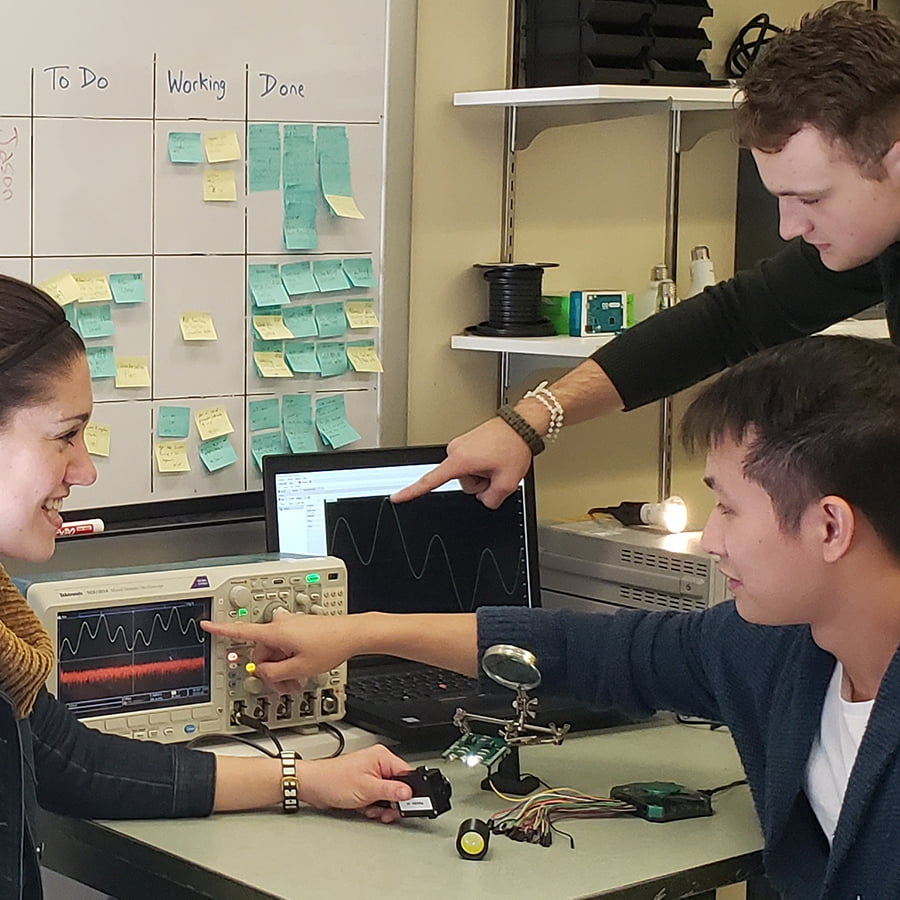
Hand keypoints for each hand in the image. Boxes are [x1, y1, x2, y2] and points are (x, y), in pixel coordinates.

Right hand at [201, 612, 356, 692]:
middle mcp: (279, 625)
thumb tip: (260, 671)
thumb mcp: (298, 668)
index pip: (241, 631)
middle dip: (270, 672)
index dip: (220, 629)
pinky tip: (299, 672)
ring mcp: (289, 625)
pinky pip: (284, 646)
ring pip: (274, 652)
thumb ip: (273, 673)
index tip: (205, 623)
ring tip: (295, 683)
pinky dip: (289, 661)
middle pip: (261, 652)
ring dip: (281, 669)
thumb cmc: (330, 645)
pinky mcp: (297, 628)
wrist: (352, 634)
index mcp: (275, 632)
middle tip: (284, 687)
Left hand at [298, 745, 412, 822]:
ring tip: (372, 809)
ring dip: (383, 806)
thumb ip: (391, 791)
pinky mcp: (365, 785)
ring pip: (389, 794)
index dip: (410, 791)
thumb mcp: (367, 789)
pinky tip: (366, 808)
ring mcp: (371, 774)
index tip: (410, 805)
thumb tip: (409, 793)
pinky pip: (379, 797)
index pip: (407, 773)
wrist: (313, 786)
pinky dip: (375, 806)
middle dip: (393, 802)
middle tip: (387, 811)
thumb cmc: (333, 780)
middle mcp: (378, 763)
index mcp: (382, 757)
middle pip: (399, 785)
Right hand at [390, 416, 531, 508]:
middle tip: (497, 470)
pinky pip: (471, 464)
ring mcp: (460, 446)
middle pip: (462, 483)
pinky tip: (496, 457)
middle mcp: (455, 450)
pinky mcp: (466, 443)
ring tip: (498, 460)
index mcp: (460, 460)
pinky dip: (484, 464)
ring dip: (484, 472)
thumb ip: (491, 500)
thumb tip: (485, 499)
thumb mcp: (507, 483)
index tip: (397, 497)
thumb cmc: (513, 446)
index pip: (430, 481)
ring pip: (468, 474)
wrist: (520, 426)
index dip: (411, 491)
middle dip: (480, 482)